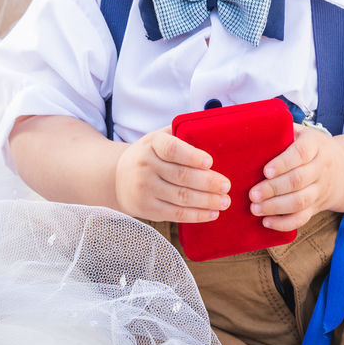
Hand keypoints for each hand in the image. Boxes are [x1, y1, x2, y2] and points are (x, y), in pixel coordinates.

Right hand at [114, 129, 231, 222]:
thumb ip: (180, 133)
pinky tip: (212, 213)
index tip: (210, 162)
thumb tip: (210, 129)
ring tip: (224, 201)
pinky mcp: (147, 208)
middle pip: (181, 176)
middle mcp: (146, 166)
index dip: (192, 156)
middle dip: (208, 182)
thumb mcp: (157, 138)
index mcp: (152, 144)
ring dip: (207, 201)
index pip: (172, 149)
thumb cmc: (148, 156)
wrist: (117, 179)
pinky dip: (196, 215)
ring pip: (181, 197)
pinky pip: (176, 213)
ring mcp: (145, 188)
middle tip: (226, 186)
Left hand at [248, 125, 343, 231]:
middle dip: (273, 188)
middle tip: (253, 194)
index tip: (265, 171)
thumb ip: (283, 130)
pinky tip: (267, 222)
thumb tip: (253, 128)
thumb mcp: (304, 133)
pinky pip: (302, 218)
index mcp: (315, 145)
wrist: (343, 169)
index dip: (283, 163)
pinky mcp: (316, 206)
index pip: (301, 153)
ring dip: (276, 207)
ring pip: (300, 201)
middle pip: (298, 180)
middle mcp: (320, 167)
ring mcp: (320, 189)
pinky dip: (284, 223)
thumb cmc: (312, 148)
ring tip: (255, 208)